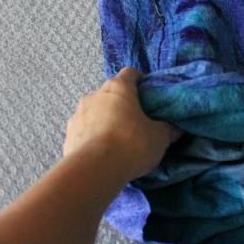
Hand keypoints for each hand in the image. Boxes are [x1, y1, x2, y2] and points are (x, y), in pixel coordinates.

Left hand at [64, 67, 176, 181]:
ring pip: (95, 111)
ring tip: (117, 140)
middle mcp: (95, 95)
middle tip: (135, 121)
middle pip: (111, 93)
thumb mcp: (159, 137)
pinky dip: (92, 136)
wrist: (93, 170)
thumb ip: (168, 129)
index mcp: (118, 88)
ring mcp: (78, 114)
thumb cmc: (131, 144)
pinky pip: (84, 130)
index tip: (148, 94)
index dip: (141, 81)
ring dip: (105, 120)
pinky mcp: (68, 134)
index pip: (130, 73)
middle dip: (122, 104)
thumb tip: (176, 128)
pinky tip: (102, 152)